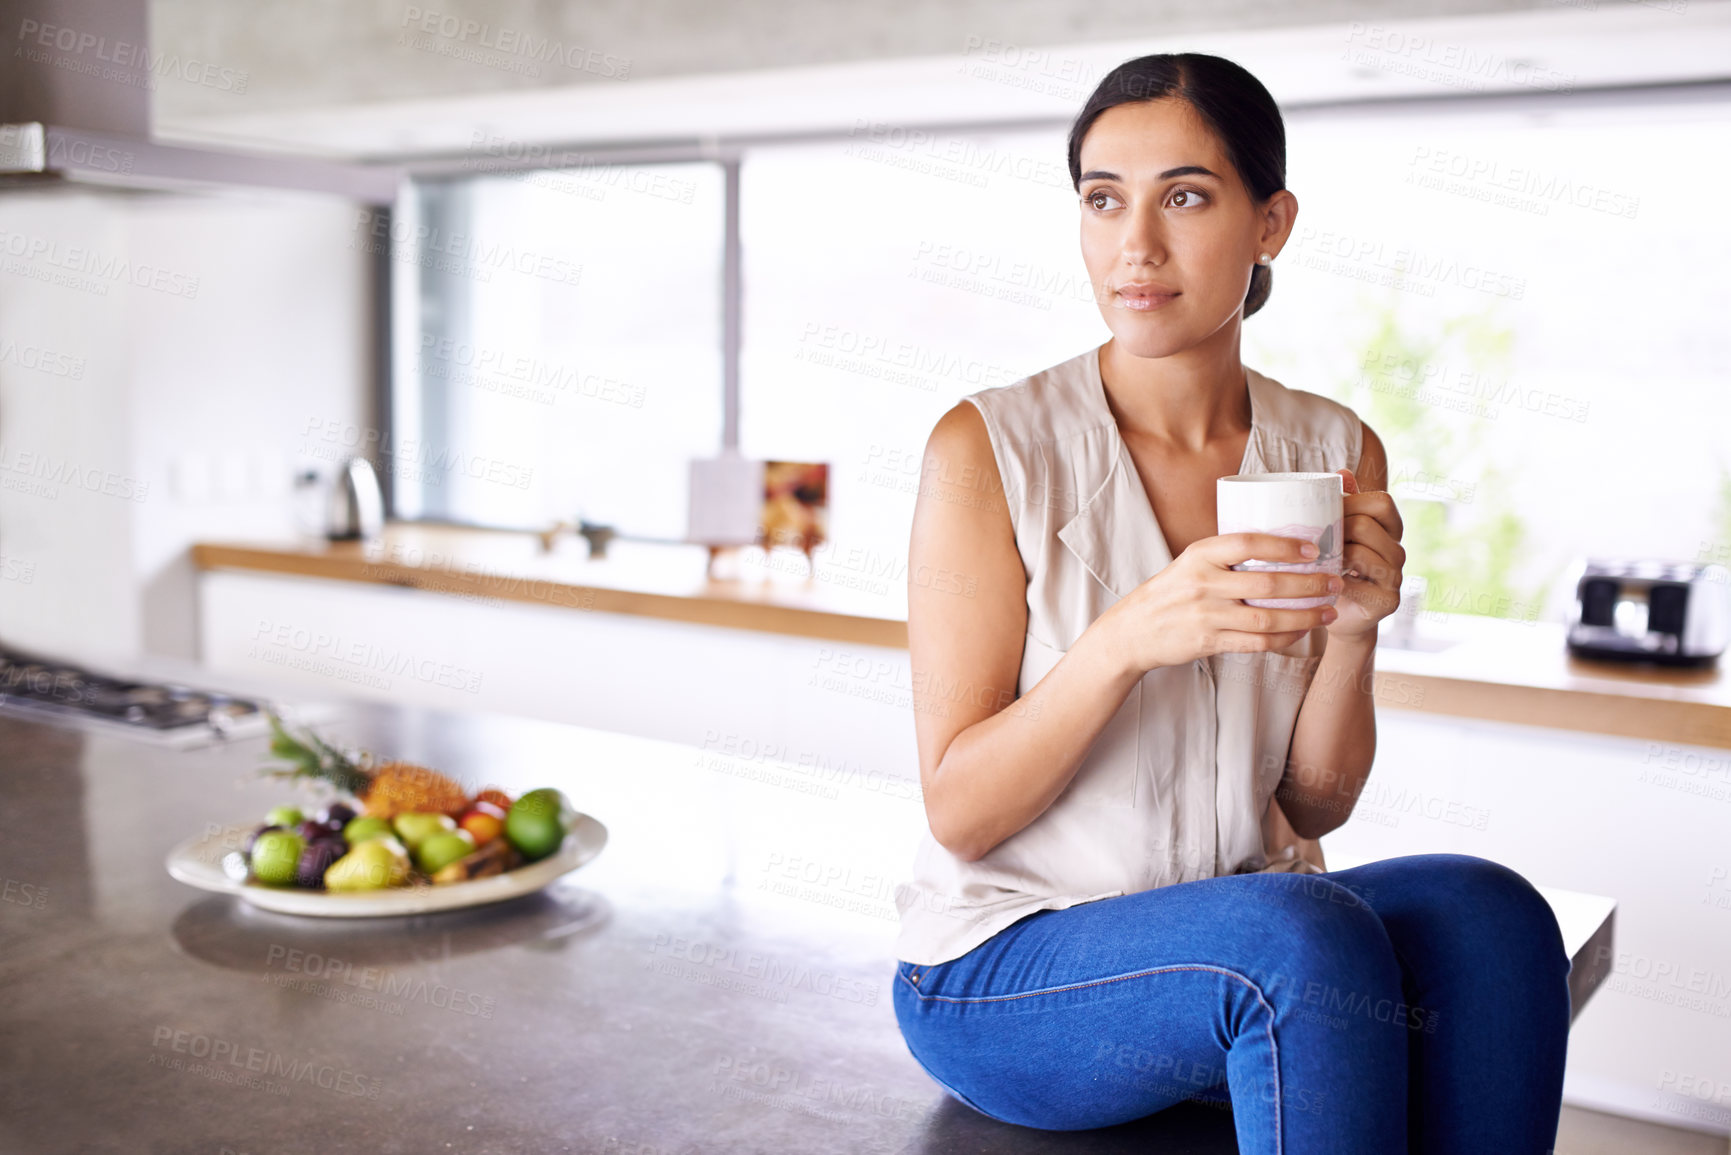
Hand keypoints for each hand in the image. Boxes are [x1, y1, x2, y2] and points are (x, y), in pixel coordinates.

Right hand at [1098, 533, 1344, 674]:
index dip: (1284, 544)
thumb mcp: (1190, 563)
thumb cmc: (1170, 592)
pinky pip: (1256, 642)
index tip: (1313, 547)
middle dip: (1308, 584)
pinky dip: (1284, 637)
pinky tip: (1302, 631)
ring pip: (1267, 617)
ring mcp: (1206, 615)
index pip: (1247, 543)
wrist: (1133, 631)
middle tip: (1335, 582)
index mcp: (1199, 555)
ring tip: (1329, 611)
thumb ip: (1225, 556)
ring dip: (1305, 616)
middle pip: (1266, 583)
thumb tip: (1279, 544)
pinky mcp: (1209, 642)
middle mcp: (1203, 583)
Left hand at [1326, 467, 1404, 641]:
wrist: (1338, 614)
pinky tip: (1322, 583)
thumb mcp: (1338, 534)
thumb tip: (1342, 473)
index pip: (1382, 502)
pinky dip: (1334, 583)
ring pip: (1361, 554)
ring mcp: (1395, 577)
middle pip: (1366, 526)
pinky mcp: (1387, 601)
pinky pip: (1356, 585)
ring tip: (1316, 561)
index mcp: (1389, 530)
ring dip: (1332, 556)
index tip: (1328, 512)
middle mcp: (1398, 552)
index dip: (1353, 502)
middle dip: (1335, 530)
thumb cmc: (1335, 568)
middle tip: (1313, 541)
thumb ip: (1343, 504)